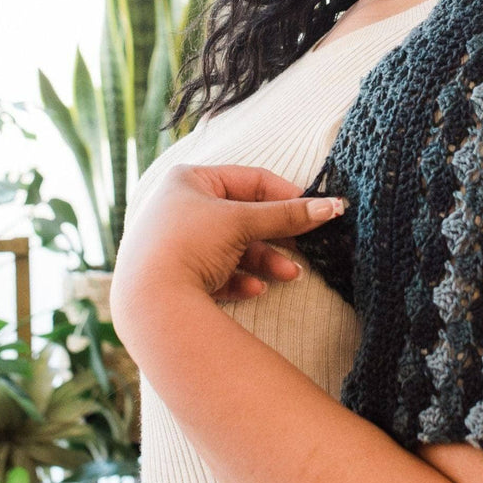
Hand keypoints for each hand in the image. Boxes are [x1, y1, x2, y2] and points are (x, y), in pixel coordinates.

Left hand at [111, 164, 343, 317]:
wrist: (149, 302)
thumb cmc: (189, 245)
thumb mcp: (242, 223)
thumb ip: (288, 215)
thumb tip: (334, 206)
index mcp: (189, 180)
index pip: (250, 180)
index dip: (285, 195)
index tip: (314, 210)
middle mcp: (178, 207)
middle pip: (243, 217)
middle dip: (276, 236)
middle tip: (305, 246)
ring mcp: (175, 243)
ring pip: (233, 248)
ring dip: (264, 261)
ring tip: (290, 275)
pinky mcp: (174, 276)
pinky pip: (216, 272)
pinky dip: (239, 279)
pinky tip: (255, 290)